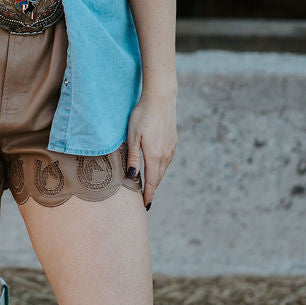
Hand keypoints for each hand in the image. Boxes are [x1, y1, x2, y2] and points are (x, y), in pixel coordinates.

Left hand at [125, 90, 176, 210]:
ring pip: (164, 169)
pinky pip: (167, 160)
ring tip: (150, 187)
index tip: (146, 205)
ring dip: (157, 179)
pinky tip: (157, 168)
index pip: (151, 181)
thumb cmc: (142, 116)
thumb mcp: (132, 137)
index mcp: (154, 156)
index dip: (148, 194)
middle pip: (159, 178)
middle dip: (152, 190)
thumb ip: (133, 158)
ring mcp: (171, 148)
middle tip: (147, 200)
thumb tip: (132, 177)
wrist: (161, 99)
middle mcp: (165, 155)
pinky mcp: (173, 141)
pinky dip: (161, 168)